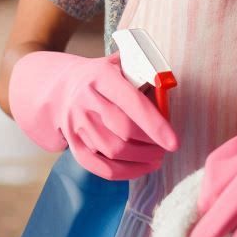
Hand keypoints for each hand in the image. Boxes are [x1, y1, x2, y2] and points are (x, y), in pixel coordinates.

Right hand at [9, 50, 178, 179]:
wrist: (62, 87)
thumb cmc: (101, 76)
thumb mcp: (119, 64)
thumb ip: (142, 74)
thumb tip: (167, 89)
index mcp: (100, 76)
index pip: (131, 102)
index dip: (154, 124)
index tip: (174, 141)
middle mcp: (85, 101)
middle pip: (123, 131)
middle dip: (151, 144)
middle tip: (166, 146)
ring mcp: (76, 124)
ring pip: (114, 152)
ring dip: (141, 159)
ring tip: (157, 156)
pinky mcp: (74, 144)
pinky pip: (101, 168)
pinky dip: (125, 172)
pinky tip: (141, 167)